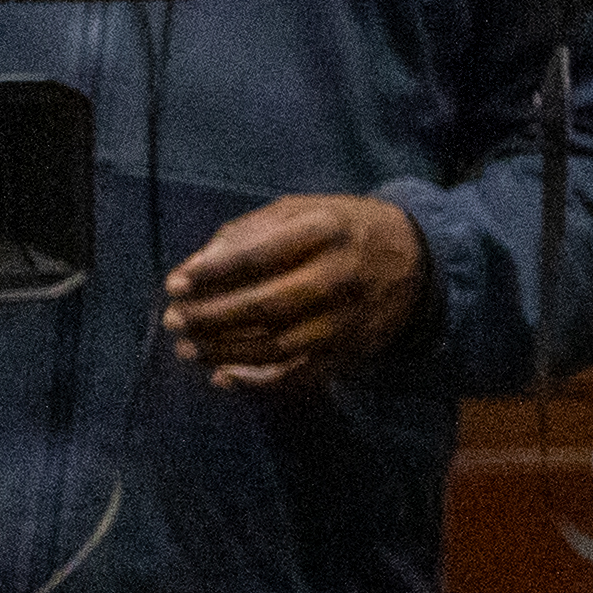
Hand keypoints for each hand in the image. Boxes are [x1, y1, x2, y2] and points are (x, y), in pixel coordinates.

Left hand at [163, 194, 428, 392]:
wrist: (417, 259)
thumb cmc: (342, 229)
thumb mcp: (301, 210)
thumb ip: (248, 233)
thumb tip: (196, 268)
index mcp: (324, 232)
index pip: (258, 256)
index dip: (212, 274)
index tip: (175, 285)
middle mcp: (341, 277)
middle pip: (266, 306)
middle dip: (211, 317)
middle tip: (174, 321)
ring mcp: (351, 319)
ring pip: (280, 346)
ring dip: (227, 352)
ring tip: (189, 349)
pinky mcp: (355, 351)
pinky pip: (302, 374)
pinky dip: (260, 382)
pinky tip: (225, 377)